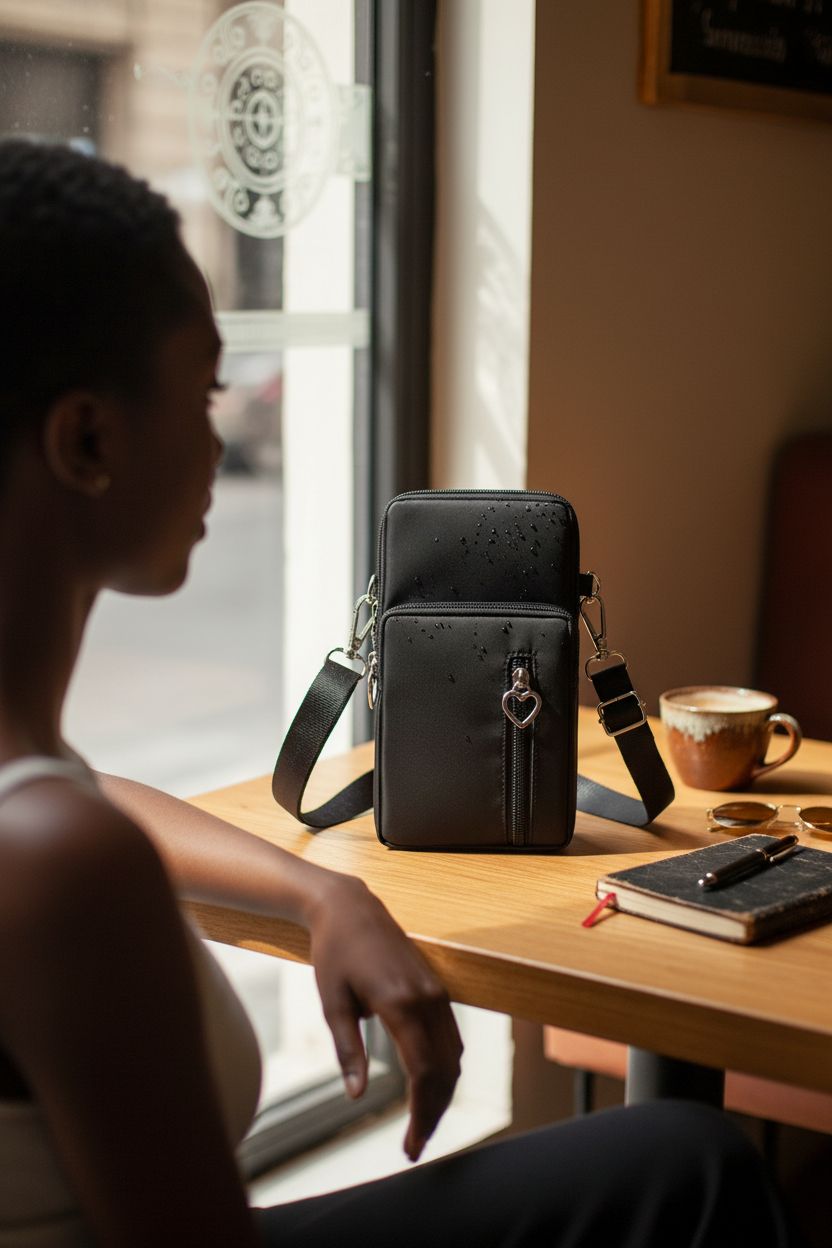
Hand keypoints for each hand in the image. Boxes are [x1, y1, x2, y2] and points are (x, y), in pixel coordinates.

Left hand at [307, 873, 462, 1160]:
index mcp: (401, 1003)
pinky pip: (452, 1037)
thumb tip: (356, 1095)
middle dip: (434, 1113)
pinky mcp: (437, 988)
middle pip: (445, 1071)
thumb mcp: (332, 1003)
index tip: (410, 1146)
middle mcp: (427, 998)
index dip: (420, 1114)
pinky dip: (446, 1068)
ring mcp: (436, 992)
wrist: (351, 908)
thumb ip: (348, 1051)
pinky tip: (432, 1087)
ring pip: (454, 1056)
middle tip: (415, 1147)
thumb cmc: (335, 953)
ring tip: (423, 1124)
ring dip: (443, 1094)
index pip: (423, 1073)